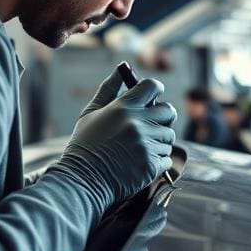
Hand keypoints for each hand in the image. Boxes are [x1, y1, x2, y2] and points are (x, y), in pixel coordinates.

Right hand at [57, 71, 176, 205]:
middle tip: (150, 125)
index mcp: (123, 107)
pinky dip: (158, 161)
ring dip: (158, 142)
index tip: (153, 98)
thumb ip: (108, 90)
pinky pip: (167, 158)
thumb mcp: (90, 114)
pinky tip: (140, 162)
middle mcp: (138, 123)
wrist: (82, 181)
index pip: (153, 86)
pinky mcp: (151, 165)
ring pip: (168, 137)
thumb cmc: (85, 146)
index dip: (155, 90)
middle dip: (162, 117)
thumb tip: (120, 70)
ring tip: (139, 148)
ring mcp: (146, 144)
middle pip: (168, 111)